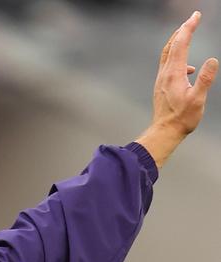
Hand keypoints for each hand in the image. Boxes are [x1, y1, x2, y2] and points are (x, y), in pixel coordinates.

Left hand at [152, 11, 217, 136]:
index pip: (181, 43)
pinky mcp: (161, 87)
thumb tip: (213, 60)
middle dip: (182, 30)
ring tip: (186, 35)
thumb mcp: (197, 100)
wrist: (164, 133)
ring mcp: (161, 80)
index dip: (189, 27)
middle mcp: (165, 74)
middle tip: (192, 19)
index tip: (196, 15)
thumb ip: (205, 79)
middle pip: (171, 45)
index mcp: (174, 73)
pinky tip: (188, 69)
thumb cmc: (181, 119)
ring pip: (167, 54)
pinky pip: (168, 66)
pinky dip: (177, 59)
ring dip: (177, 42)